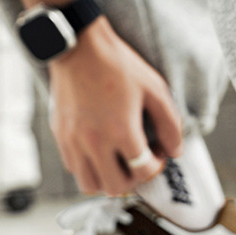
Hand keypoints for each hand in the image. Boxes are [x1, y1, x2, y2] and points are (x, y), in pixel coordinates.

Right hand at [20, 0, 182, 195]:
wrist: (78, 46)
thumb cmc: (117, 64)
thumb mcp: (154, 88)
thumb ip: (170, 123)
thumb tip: (175, 150)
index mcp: (121, 130)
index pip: (142, 170)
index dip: (156, 166)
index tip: (157, 153)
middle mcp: (94, 141)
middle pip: (115, 187)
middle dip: (133, 179)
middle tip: (138, 161)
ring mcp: (73, 141)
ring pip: (90, 185)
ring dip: (108, 179)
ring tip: (117, 161)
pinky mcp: (60, 136)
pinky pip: (73, 168)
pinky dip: (88, 168)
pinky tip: (99, 150)